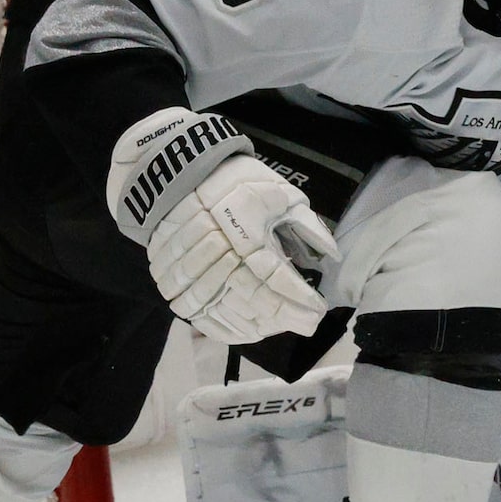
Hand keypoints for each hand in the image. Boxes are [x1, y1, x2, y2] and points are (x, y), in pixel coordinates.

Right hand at [106, 109, 337, 343]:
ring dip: (256, 323)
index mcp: (242, 228)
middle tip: (309, 325)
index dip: (298, 296)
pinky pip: (196, 312)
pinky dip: (222, 326)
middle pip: (251, 295)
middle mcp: (214, 250)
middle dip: (284, 315)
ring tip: (282, 327)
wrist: (181, 170)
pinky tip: (248, 331)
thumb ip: (305, 226)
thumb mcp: (280, 193)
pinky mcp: (169, 276)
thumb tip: (331, 256)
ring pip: (224, 307)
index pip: (273, 274)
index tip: (318, 309)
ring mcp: (187, 265)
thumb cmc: (238, 180)